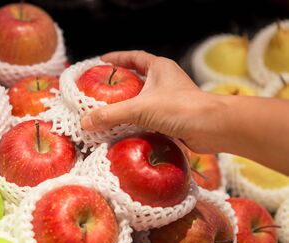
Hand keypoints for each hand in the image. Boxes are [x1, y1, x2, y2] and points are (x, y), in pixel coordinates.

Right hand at [80, 50, 227, 153]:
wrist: (212, 128)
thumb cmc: (180, 108)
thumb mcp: (140, 108)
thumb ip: (111, 114)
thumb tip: (85, 122)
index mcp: (159, 68)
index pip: (134, 57)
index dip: (117, 58)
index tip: (101, 61)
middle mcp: (165, 81)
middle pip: (137, 78)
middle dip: (119, 84)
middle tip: (100, 89)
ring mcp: (170, 100)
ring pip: (143, 99)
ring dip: (127, 105)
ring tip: (107, 110)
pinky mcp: (172, 118)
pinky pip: (148, 116)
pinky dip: (136, 121)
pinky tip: (123, 129)